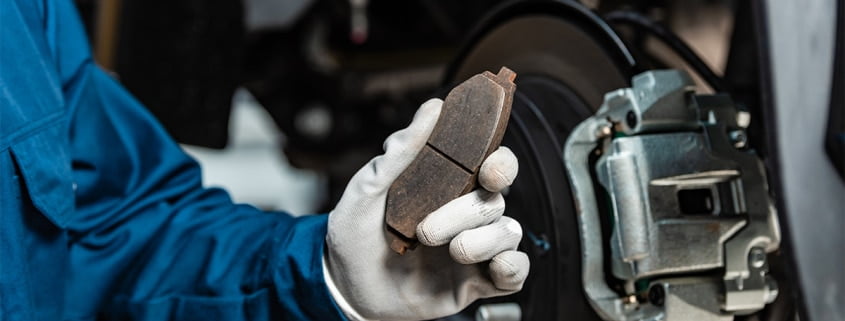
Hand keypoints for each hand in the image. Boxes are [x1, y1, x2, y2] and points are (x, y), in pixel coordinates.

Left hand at [323, 98, 528, 319]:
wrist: (344, 289)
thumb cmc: (355, 236)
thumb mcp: (367, 190)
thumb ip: (401, 151)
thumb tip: (432, 108)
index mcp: (447, 186)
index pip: (491, 164)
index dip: (501, 163)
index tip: (489, 170)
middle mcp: (465, 214)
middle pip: (497, 199)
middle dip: (468, 212)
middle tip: (429, 229)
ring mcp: (474, 248)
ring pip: (508, 232)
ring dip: (480, 241)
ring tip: (447, 251)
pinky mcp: (477, 281)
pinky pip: (515, 272)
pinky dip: (510, 267)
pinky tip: (487, 268)